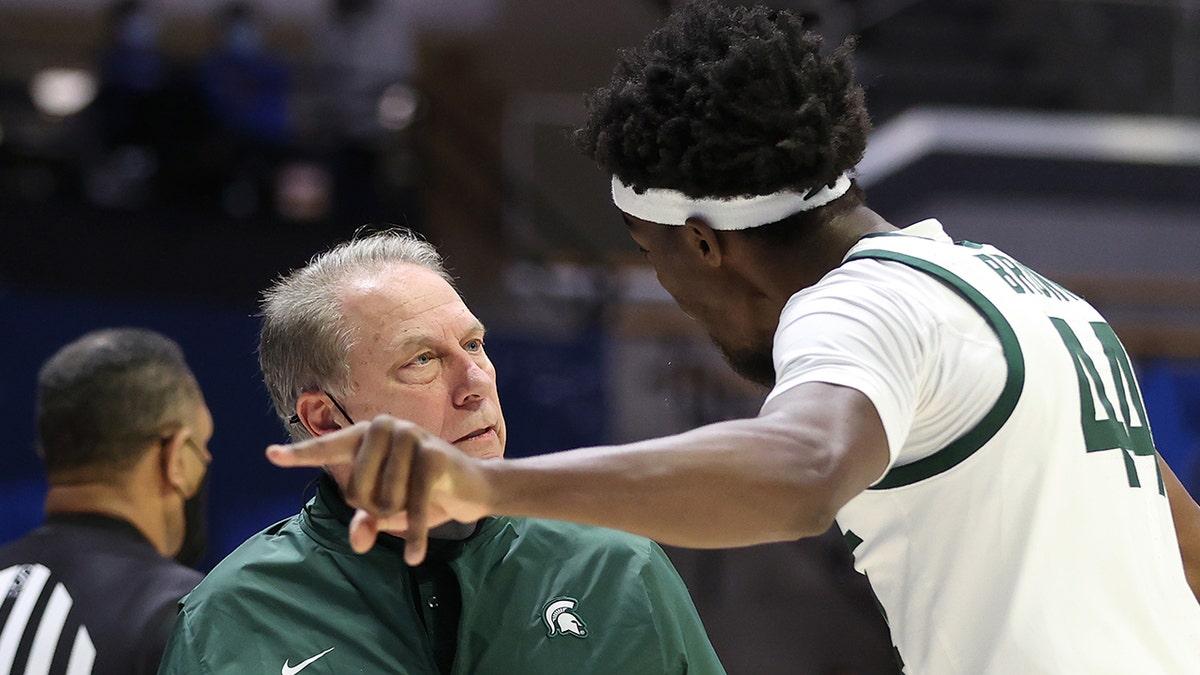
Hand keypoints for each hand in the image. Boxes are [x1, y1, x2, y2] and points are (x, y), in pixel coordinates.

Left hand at [266, 415, 491, 563]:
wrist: (471, 487)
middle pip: (355, 491)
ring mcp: (411, 437)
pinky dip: (413, 536)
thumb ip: (366, 522)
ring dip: (398, 516)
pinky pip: (411, 506)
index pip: (327, 448)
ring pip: (382, 501)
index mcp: (367, 434)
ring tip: (417, 502)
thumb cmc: (422, 493)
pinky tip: (413, 557)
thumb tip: (358, 539)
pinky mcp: (434, 456)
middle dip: (375, 508)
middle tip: (400, 499)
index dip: (298, 455)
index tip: (271, 455)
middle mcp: (386, 427)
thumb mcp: (388, 510)